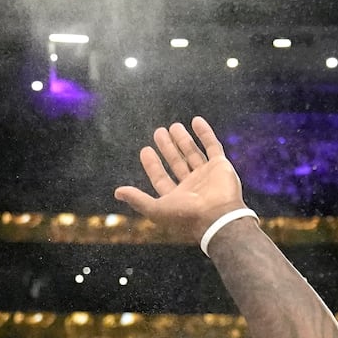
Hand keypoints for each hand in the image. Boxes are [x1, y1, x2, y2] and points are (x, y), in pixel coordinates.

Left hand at [113, 117, 247, 245]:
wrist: (217, 217)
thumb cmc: (186, 216)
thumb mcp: (156, 209)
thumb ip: (138, 199)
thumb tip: (117, 192)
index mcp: (176, 198)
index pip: (161, 178)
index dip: (152, 165)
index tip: (145, 150)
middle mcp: (192, 187)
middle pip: (176, 163)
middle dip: (167, 148)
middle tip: (159, 132)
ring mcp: (207, 175)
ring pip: (193, 153)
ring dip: (183, 140)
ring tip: (173, 126)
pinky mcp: (221, 166)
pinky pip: (213, 146)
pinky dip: (205, 133)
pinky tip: (196, 121)